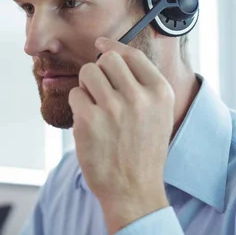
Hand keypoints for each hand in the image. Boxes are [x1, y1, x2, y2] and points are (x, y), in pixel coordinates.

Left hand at [69, 37, 173, 234]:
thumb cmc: (143, 151)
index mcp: (160, 93)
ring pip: (88, 72)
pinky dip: (77, 105)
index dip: (113, 45)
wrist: (133, 191)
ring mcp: (113, 109)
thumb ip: (143, 84)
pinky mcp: (89, 121)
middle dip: (99, 70)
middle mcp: (139, 97)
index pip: (131, 54)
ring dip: (86, 85)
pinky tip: (88, 122)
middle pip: (108, 59)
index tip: (101, 43)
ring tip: (93, 105)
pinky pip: (75, 94)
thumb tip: (113, 50)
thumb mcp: (159, 114)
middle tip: (100, 90)